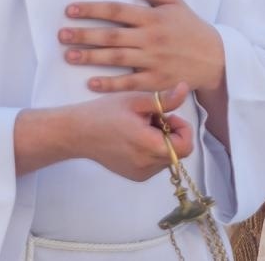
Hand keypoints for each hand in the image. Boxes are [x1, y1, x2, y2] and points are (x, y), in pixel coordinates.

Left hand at [60, 0, 224, 94]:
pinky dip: (110, 84)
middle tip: (61, 34)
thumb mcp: (173, 2)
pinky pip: (129, 83)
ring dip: (91, 57)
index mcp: (153, 17)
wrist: (216, 58)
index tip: (70, 10)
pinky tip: (91, 83)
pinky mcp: (157, 81)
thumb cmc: (191, 27)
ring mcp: (153, 61)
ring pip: (116, 58)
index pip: (116, 10)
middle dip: (84, 34)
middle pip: (112, 35)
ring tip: (69, 55)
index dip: (92, 9)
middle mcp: (151, 38)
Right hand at [68, 83, 195, 180]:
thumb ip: (164, 99)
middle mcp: (147, 166)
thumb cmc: (106, 112)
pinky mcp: (134, 176)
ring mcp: (141, 174)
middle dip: (171, 132)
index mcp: (150, 147)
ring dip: (162, 141)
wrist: (77, 133)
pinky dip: (152, 150)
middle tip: (151, 118)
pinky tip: (135, 138)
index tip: (166, 115)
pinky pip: (155, 164)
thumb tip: (186, 89)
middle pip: (178, 152)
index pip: (186, 145)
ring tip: (141, 127)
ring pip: (167, 157)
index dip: (182, 127)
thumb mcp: (136, 100)